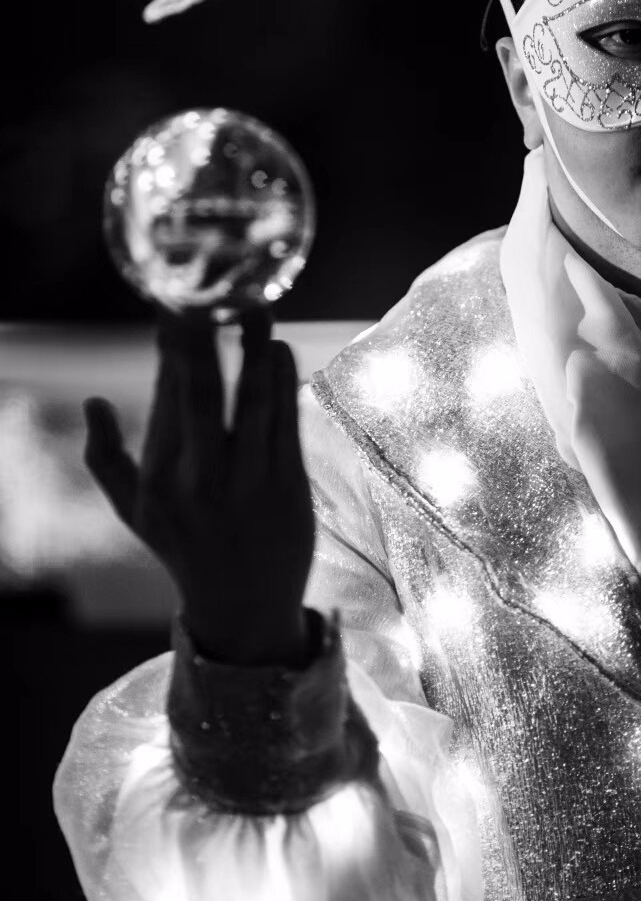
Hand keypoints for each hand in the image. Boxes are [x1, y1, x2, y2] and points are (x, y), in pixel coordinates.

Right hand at [83, 314, 314, 665]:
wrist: (244, 607)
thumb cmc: (185, 547)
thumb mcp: (134, 512)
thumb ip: (105, 458)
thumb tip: (92, 402)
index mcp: (159, 480)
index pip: (165, 400)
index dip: (173, 349)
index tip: (176, 306)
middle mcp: (200, 480)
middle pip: (201, 395)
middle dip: (203, 340)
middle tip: (206, 294)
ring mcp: (249, 483)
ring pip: (253, 402)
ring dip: (254, 349)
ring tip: (255, 308)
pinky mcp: (289, 486)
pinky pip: (286, 422)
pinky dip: (283, 381)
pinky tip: (278, 349)